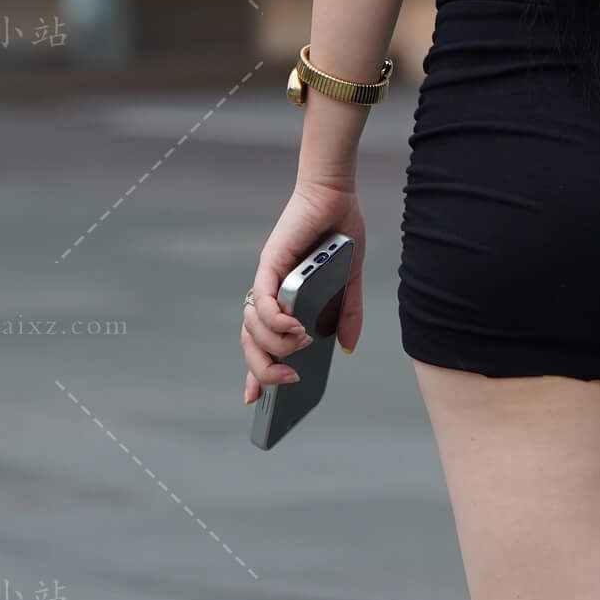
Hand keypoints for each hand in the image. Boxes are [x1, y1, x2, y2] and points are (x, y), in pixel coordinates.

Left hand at [242, 180, 364, 403]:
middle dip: (263, 371)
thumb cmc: (338, 234)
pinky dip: (276, 320)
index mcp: (283, 302)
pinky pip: (263, 302)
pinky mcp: (270, 265)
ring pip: (253, 329)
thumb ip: (347, 314)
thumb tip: (348, 347)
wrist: (335, 197)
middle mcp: (268, 295)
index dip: (255, 374)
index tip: (256, 402)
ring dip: (277, 344)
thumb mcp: (349, 282)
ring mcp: (266, 281)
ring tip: (302, 343)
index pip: (260, 344)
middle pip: (250, 344)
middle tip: (289, 380)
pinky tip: (295, 328)